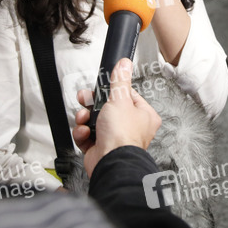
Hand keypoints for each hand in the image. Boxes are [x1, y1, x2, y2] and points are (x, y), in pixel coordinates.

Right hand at [72, 59, 160, 178]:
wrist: (110, 163)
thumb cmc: (122, 136)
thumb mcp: (120, 100)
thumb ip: (120, 81)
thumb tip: (124, 65)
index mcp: (143, 116)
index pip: (127, 96)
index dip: (112, 92)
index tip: (102, 89)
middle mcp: (131, 128)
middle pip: (108, 108)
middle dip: (93, 105)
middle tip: (86, 100)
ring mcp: (115, 138)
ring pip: (95, 121)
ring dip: (85, 118)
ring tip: (84, 118)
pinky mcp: (101, 148)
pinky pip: (88, 135)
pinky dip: (83, 133)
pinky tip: (85, 133)